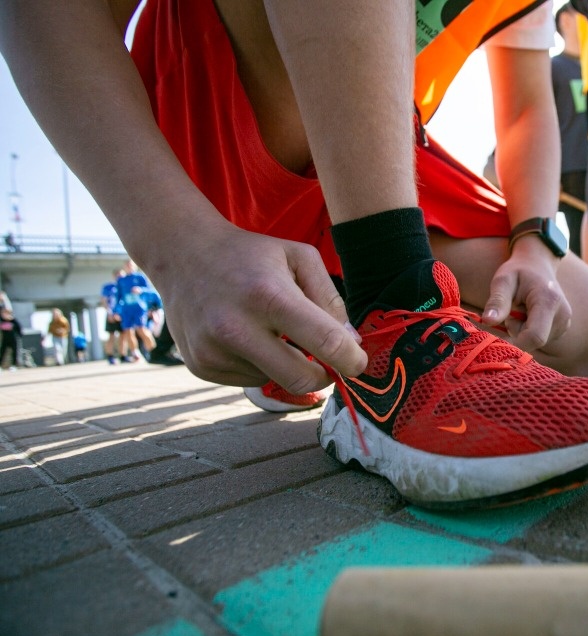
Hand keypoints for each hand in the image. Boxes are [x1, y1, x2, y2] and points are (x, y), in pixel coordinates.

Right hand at [148, 222, 366, 392]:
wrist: (182, 255)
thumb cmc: (250, 256)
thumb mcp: (299, 257)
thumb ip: (330, 299)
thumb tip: (351, 344)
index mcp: (268, 296)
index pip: (325, 342)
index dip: (351, 360)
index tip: (359, 362)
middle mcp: (236, 328)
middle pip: (301, 379)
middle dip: (325, 377)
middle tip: (330, 363)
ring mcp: (214, 352)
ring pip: (276, 381)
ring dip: (286, 364)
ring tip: (270, 330)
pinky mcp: (201, 367)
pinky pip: (250, 380)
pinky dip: (260, 365)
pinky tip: (247, 337)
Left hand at [480, 236, 571, 352]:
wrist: (538, 265)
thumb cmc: (518, 271)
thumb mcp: (503, 281)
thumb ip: (497, 301)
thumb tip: (487, 321)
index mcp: (549, 302)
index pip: (535, 337)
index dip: (515, 342)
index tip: (500, 332)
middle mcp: (562, 316)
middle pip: (534, 341)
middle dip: (516, 333)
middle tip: (511, 312)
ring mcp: (565, 324)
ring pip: (536, 343)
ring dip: (522, 332)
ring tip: (521, 311)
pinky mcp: (562, 329)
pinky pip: (540, 340)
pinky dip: (529, 332)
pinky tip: (529, 316)